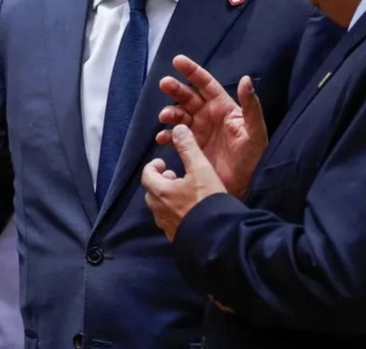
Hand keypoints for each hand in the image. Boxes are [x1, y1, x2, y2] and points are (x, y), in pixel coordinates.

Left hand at [142, 124, 226, 241]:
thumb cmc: (207, 200)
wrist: (218, 236)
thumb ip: (188, 148)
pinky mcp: (177, 237)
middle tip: (175, 176)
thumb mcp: (200, 169)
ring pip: (160, 207)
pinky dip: (175, 212)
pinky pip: (170, 221)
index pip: (147, 175)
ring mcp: (167, 226)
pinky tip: (191, 210)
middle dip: (161, 181)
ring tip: (184, 192)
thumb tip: (179, 129)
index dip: (154, 166)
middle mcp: (159, 210)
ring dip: (168, 197)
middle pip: (152, 192)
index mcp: (160, 192)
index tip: (165, 163)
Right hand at [157, 55, 267, 197]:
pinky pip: (174, 138)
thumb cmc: (253, 156)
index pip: (205, 84)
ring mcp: (198, 131)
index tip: (177, 60)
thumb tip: (246, 79)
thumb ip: (251, 105)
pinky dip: (166, 136)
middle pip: (188, 97)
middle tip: (164, 83)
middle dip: (176, 89)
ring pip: (179, 115)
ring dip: (170, 113)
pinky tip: (162, 137)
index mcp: (223, 107)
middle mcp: (208, 116)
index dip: (192, 71)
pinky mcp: (190, 147)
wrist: (244, 185)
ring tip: (165, 116)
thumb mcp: (255, 130)